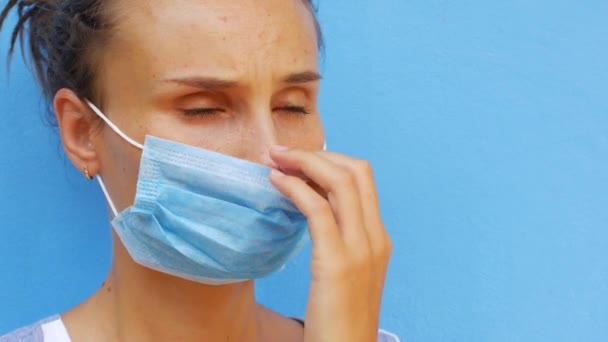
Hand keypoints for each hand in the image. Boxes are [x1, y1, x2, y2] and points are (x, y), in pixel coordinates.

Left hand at [269, 146, 391, 341]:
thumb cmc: (338, 319)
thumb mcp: (345, 272)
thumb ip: (337, 240)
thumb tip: (309, 207)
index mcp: (378, 238)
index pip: (363, 179)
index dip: (330, 160)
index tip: (299, 159)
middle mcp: (375, 237)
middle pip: (355, 171)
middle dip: (316, 154)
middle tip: (281, 152)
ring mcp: (360, 249)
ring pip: (338, 181)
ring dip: (303, 162)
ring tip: (275, 159)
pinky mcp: (337, 263)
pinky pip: (316, 208)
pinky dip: (294, 186)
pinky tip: (275, 182)